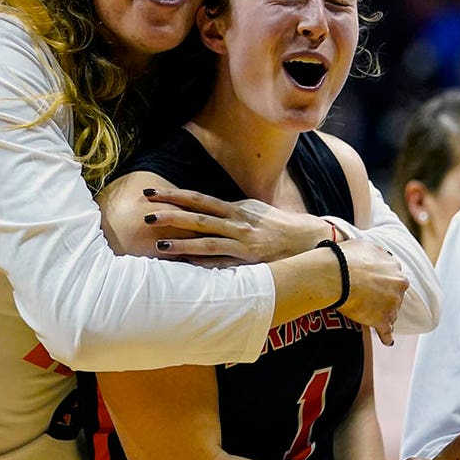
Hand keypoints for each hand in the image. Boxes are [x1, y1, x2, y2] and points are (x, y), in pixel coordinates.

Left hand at [143, 187, 330, 264]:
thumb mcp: (257, 212)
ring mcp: (244, 241)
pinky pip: (223, 263)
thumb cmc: (283, 228)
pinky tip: (186, 266)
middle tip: (146, 212)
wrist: (314, 240)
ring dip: (182, 241)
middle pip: (198, 215)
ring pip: (207, 240)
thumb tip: (210, 211)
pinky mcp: (252, 260)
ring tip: (159, 244)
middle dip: (170, 213)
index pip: (199, 200)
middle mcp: (238, 221)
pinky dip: (203, 264)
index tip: (153, 194)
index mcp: (238, 208)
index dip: (175, 196)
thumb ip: (233, 213)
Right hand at [336, 239, 407, 345]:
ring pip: (392, 312)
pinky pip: (387, 332)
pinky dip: (386, 336)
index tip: (376, 285)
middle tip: (373, 301)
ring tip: (372, 317)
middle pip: (396, 295)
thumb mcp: (364, 245)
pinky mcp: (382, 320)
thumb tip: (377, 255)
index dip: (384, 282)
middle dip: (388, 298)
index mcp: (394, 266)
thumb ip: (375, 253)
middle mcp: (398, 284)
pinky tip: (386, 340)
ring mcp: (392, 303)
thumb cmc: (344, 258)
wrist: (336, 274)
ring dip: (384, 315)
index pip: (394, 276)